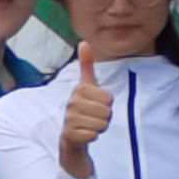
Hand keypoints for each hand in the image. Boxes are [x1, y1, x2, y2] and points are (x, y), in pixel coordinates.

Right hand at [58, 44, 110, 177]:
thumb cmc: (83, 109)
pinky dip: (93, 137)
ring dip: (100, 128)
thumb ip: (87, 65)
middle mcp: (72, 103)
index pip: (109, 98)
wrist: (71, 137)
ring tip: (89, 125)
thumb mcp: (87, 86)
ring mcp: (69, 119)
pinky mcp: (70, 135)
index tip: (96, 105)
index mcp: (79, 90)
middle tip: (94, 118)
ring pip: (102, 124)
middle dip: (105, 117)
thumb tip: (85, 42)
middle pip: (107, 111)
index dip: (108, 104)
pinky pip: (94, 135)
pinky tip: (85, 135)